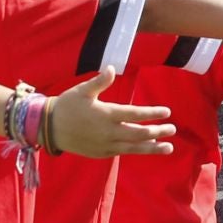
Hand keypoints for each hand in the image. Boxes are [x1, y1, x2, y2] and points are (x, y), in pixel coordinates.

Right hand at [46, 68, 175, 157]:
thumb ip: (99, 81)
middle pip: (139, 133)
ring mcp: (105, 145)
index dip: (152, 113)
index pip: (135, 114)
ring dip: (152, 147)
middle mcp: (108, 132)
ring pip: (134, 148)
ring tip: (169, 148)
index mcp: (106, 114)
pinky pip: (122, 152)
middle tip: (172, 129)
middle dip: (158, 131)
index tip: (167, 112)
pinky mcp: (101, 153)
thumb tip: (111, 68)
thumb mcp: (82, 90)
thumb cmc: (67, 105)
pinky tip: (146, 148)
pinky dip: (136, 150)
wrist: (50, 128)